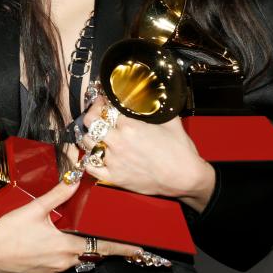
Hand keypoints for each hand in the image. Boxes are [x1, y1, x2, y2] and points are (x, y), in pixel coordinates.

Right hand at [0, 180, 142, 272]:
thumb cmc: (8, 231)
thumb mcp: (35, 209)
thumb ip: (58, 195)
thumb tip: (75, 178)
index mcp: (65, 247)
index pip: (101, 249)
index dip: (121, 249)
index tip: (138, 250)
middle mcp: (62, 263)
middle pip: (86, 254)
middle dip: (91, 243)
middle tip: (95, 231)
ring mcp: (50, 271)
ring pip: (70, 259)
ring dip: (71, 247)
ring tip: (62, 232)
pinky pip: (55, 264)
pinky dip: (56, 253)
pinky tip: (44, 242)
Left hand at [79, 96, 215, 211]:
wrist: (184, 177)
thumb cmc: (180, 151)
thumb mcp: (171, 121)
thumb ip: (157, 107)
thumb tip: (155, 95)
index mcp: (130, 126)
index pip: (105, 108)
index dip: (102, 102)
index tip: (103, 101)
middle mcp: (118, 142)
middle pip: (90, 122)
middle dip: (91, 114)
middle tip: (96, 114)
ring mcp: (114, 160)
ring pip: (87, 143)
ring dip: (90, 136)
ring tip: (96, 134)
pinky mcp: (114, 177)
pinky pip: (90, 167)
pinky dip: (90, 160)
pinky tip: (96, 155)